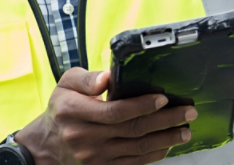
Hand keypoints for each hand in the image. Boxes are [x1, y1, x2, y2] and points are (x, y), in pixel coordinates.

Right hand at [14, 68, 195, 164]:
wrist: (44, 147)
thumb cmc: (61, 110)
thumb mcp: (65, 85)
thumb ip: (86, 78)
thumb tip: (108, 78)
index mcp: (74, 112)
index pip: (115, 111)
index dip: (142, 106)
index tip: (163, 98)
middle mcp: (84, 137)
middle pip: (133, 130)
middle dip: (166, 121)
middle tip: (189, 113)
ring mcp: (93, 157)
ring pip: (137, 149)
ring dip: (165, 140)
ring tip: (185, 131)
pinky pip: (132, 163)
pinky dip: (153, 155)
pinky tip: (167, 145)